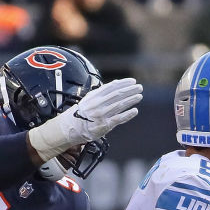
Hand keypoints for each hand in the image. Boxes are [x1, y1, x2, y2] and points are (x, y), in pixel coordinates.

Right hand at [28, 77, 142, 161]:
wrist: (70, 128)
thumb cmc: (80, 114)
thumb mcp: (89, 100)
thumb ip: (101, 93)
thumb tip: (116, 84)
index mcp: (94, 96)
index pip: (112, 87)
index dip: (123, 83)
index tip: (132, 81)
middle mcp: (98, 104)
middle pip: (117, 95)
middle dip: (130, 90)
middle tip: (139, 87)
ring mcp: (101, 115)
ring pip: (119, 105)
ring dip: (131, 100)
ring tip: (139, 96)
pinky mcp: (103, 125)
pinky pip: (118, 119)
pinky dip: (127, 114)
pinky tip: (135, 111)